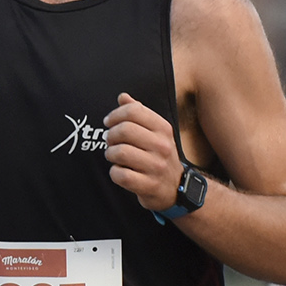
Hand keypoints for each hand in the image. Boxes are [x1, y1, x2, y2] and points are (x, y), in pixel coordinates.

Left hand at [103, 94, 182, 210]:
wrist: (176, 188)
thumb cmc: (159, 157)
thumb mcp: (156, 132)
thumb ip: (139, 113)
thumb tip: (122, 97)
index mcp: (163, 129)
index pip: (133, 111)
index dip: (115, 115)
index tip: (109, 122)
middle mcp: (162, 146)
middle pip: (124, 130)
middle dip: (110, 135)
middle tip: (110, 141)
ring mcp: (156, 167)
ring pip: (119, 152)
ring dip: (110, 154)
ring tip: (114, 156)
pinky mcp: (149, 185)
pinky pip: (120, 175)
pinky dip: (114, 173)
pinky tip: (120, 171)